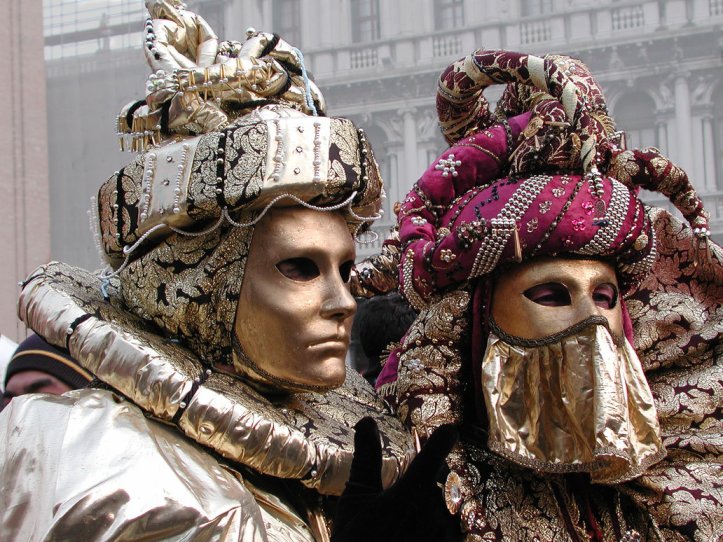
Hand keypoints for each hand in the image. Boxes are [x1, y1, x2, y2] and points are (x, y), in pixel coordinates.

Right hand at [332, 417, 459, 541]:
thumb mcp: (355, 499)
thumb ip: (366, 457)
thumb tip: (366, 421)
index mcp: (411, 493)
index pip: (433, 456)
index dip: (443, 440)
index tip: (450, 430)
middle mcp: (435, 512)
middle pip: (441, 486)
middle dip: (427, 489)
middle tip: (402, 507)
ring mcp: (446, 536)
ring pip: (448, 512)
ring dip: (434, 515)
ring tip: (405, 529)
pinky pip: (452, 536)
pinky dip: (438, 534)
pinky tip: (415, 537)